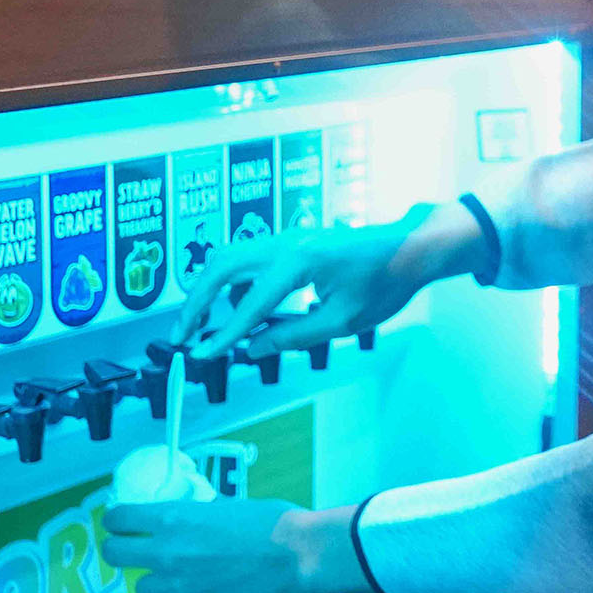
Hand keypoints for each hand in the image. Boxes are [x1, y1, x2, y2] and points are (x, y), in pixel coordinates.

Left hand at [99, 498, 370, 592]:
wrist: (301, 556)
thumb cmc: (275, 523)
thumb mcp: (228, 506)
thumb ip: (200, 516)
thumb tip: (194, 521)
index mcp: (174, 517)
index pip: (119, 518)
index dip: (117, 522)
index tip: (123, 526)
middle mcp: (166, 552)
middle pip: (115, 555)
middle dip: (120, 554)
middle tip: (134, 556)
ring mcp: (178, 587)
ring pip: (140, 592)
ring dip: (151, 588)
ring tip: (168, 587)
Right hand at [175, 201, 486, 354]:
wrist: (408, 248)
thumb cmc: (385, 282)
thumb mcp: (343, 320)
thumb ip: (293, 335)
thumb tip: (253, 348)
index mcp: (299, 262)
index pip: (249, 305)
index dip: (222, 335)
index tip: (201, 354)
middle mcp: (285, 242)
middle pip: (221, 266)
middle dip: (196, 301)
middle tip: (183, 335)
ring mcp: (286, 237)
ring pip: (229, 257)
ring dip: (209, 289)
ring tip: (200, 325)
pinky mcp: (290, 241)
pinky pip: (247, 258)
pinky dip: (231, 282)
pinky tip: (234, 311)